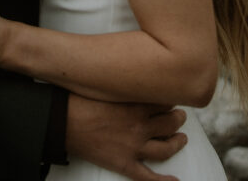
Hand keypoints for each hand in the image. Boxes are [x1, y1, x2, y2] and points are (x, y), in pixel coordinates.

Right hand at [66, 94, 186, 180]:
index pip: (165, 101)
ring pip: (165, 148)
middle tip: (180, 116)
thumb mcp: (108, 86)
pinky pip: (148, 177)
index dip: (170, 100)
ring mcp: (134, 147)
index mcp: (136, 104)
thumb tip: (135, 76)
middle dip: (177, 119)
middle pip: (170, 123)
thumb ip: (125, 84)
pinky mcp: (124, 164)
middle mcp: (140, 126)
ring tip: (181, 139)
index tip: (172, 97)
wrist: (65, 121)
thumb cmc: (82, 99)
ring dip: (177, 143)